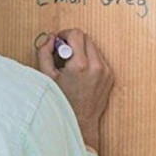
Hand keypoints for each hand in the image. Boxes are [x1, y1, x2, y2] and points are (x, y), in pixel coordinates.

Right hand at [36, 29, 113, 148]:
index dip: (65, 35)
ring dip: (82, 51)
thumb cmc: (61, 101)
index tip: (59, 43)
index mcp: (80, 65)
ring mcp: (105, 71)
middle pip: (86, 38)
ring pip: (93, 47)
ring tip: (71, 66)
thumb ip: (44, 52)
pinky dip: (90, 60)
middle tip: (63, 55)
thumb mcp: (46, 77)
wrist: (80, 122)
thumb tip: (50, 37)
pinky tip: (81, 74)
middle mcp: (96, 66)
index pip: (76, 34)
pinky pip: (99, 59)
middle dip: (73, 42)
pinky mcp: (110, 76)